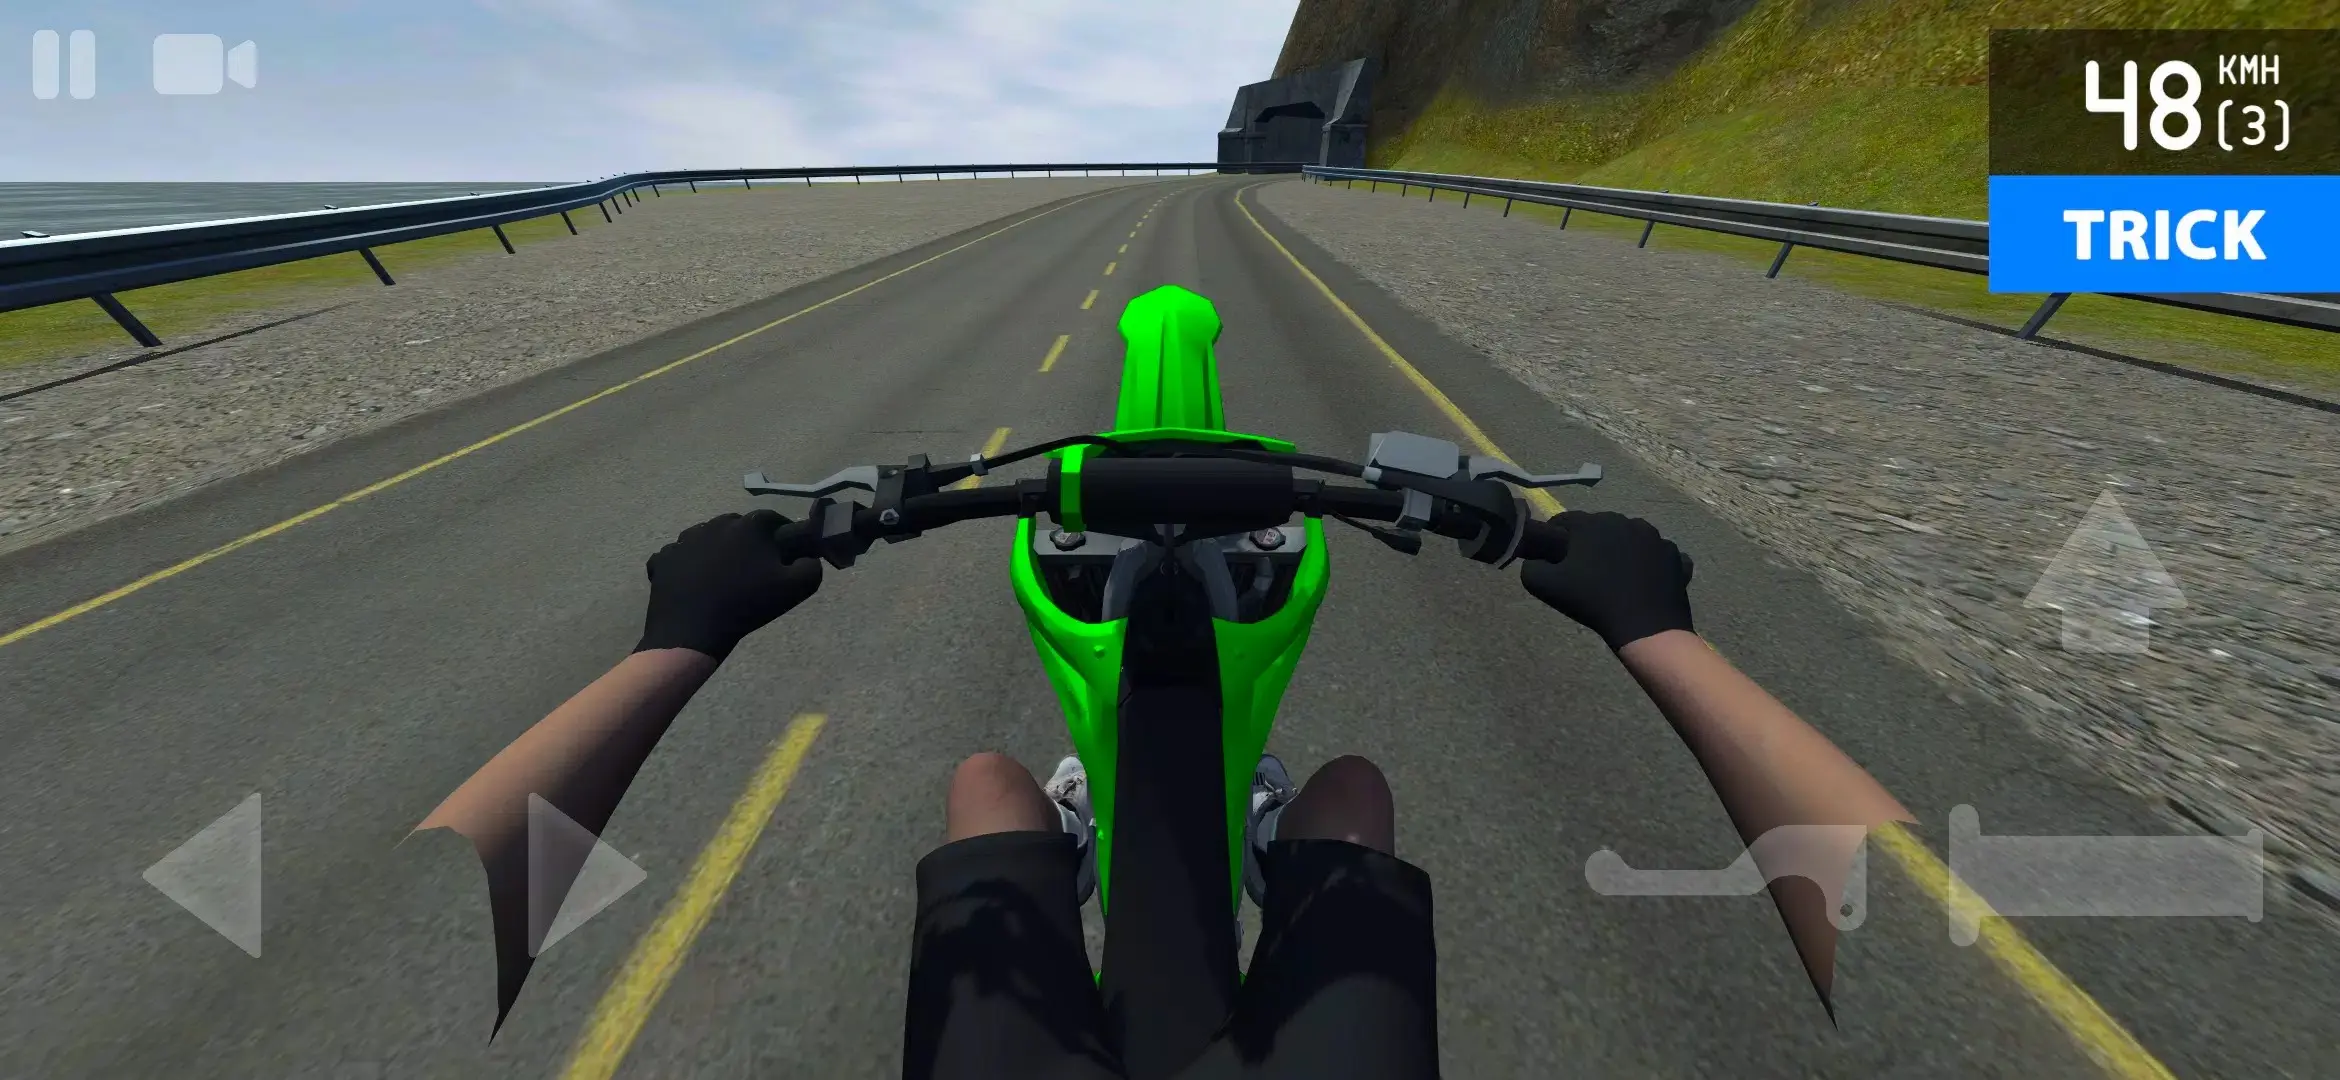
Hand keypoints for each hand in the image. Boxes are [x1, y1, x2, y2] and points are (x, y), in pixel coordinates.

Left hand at [634, 509, 821, 660]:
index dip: (782, 534)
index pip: (773, 520)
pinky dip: (688, 566)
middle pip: (738, 526)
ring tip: (721, 577)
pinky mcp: (664, 557)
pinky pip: (680, 556)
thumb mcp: (795, 589)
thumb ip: (811, 567)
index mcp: (749, 526)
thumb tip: (808, 558)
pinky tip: (694, 585)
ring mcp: (684, 539)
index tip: (785, 553)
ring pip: (707, 538)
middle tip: (753, 568)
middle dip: (748, 541)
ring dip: (717, 551)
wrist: (692, 631)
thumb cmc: (747, 606)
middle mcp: (716, 523)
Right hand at [1520, 510, 1692, 650]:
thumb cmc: (1594, 603)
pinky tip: (1644, 584)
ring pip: (1630, 539)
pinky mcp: (1676, 555)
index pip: (1564, 521)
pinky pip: (1657, 555)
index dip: (1555, 539)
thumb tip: (1535, 561)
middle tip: (1586, 572)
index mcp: (1593, 524)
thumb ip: (1531, 568)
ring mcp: (1656, 537)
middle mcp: (1626, 521)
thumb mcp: (1547, 587)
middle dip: (1590, 544)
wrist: (1646, 628)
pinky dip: (1650, 565)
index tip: (1554, 559)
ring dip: (1621, 551)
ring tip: (1617, 579)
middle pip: (1600, 528)